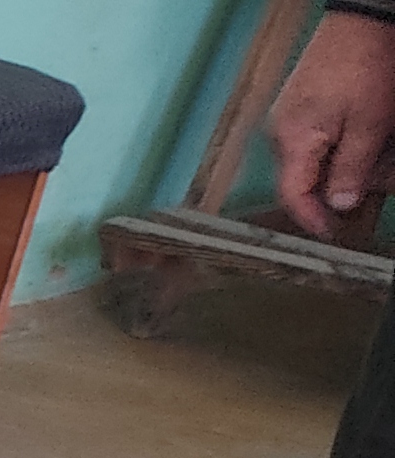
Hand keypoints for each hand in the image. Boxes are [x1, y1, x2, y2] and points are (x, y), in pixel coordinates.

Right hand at [274, 11, 394, 238]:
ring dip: (346, 163)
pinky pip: (318, 137)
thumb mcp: (369, 124)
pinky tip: (367, 134)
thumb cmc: (366, 67)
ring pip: (315, 157)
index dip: (312, 219)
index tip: (332, 233)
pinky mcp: (301, 103)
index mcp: (293, 140)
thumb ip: (351, 168)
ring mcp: (290, 115)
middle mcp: (282, 131)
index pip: (293, 195)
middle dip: (340, 186)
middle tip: (378, 183)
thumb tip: (338, 204)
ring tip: (380, 150)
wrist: (363, 19)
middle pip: (305, 177)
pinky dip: (342, 143)